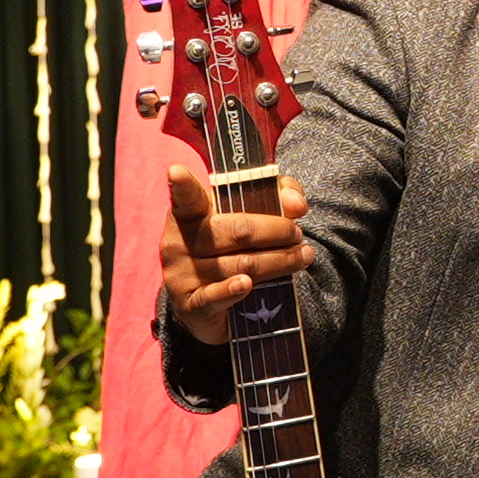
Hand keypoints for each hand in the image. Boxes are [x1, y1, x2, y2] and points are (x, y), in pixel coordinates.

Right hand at [159, 162, 310, 346]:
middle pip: (236, 231)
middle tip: (297, 235)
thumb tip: (297, 204)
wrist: (211, 303)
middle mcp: (178, 242)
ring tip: (301, 256)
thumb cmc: (233, 248)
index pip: (187, 197)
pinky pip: (213, 297)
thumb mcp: (253, 214)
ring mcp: (181, 275)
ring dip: (279, 261)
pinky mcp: (191, 305)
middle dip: (276, 231)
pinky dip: (231, 290)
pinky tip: (246, 285)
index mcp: (188, 214)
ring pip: (239, 264)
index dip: (182, 185)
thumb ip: (278, 196)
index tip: (177, 171)